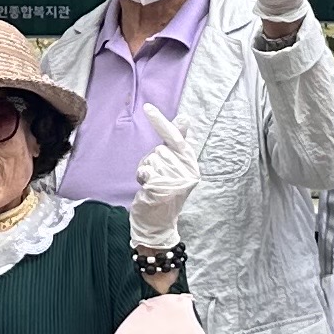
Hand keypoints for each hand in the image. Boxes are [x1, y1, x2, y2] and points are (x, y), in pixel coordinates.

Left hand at [126, 105, 195, 249]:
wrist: (157, 225)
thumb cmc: (163, 192)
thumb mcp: (173, 167)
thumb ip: (177, 144)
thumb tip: (185, 117)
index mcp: (192, 166)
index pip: (177, 139)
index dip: (161, 123)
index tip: (148, 107)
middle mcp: (188, 173)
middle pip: (159, 150)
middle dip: (152, 160)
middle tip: (157, 178)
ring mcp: (177, 182)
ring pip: (151, 159)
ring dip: (146, 170)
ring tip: (153, 185)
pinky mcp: (163, 189)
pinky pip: (145, 171)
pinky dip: (142, 177)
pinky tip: (147, 189)